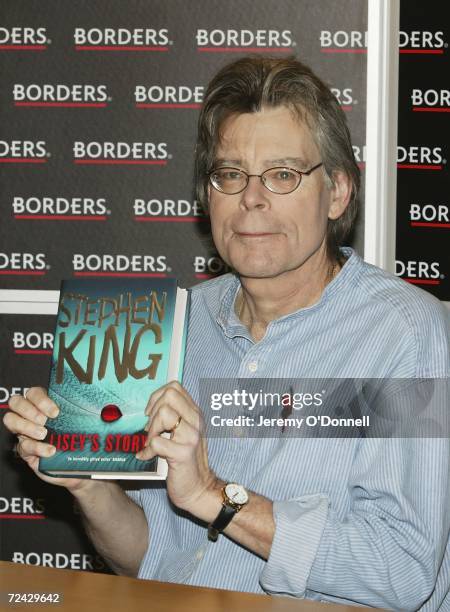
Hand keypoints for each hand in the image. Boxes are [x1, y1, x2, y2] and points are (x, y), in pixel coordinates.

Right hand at [3, 387, 88, 491]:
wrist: (81, 463)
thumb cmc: (81, 438)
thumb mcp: (82, 421)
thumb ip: (84, 410)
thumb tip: (104, 406)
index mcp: (44, 403)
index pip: (33, 393)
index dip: (40, 400)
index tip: (55, 412)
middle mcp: (31, 415)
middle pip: (16, 402)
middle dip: (29, 410)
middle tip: (45, 421)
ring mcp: (25, 431)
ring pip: (11, 420)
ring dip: (26, 426)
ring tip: (43, 434)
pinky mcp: (25, 450)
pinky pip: (23, 446)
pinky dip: (37, 448)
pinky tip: (50, 451)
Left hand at [137, 381, 219, 519]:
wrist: (200, 489)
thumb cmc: (187, 462)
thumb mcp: (184, 434)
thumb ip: (174, 418)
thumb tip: (149, 407)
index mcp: (195, 413)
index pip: (174, 387)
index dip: (156, 397)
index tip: (150, 413)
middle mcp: (196, 421)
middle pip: (169, 395)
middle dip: (153, 411)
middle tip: (151, 430)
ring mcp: (191, 436)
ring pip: (163, 414)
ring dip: (151, 430)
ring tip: (151, 443)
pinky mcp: (183, 454)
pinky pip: (156, 442)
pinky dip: (147, 451)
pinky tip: (148, 457)